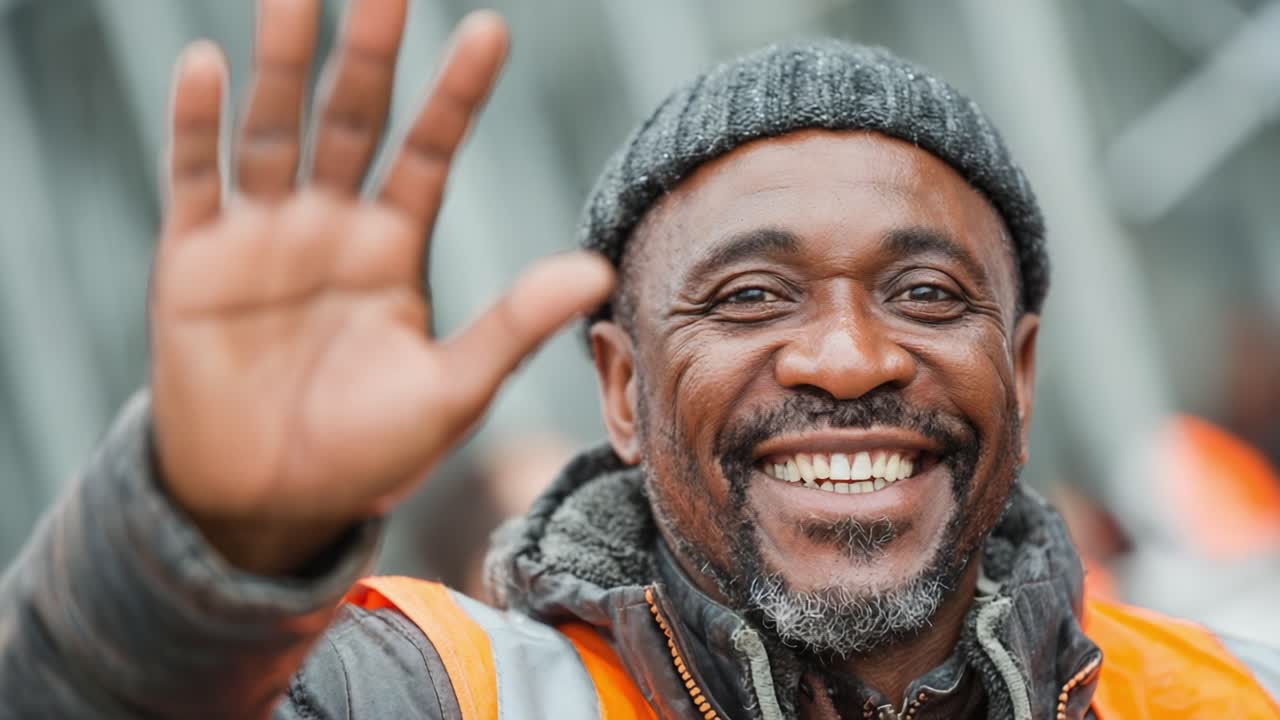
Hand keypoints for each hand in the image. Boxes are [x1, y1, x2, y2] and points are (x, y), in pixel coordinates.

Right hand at [150, 0, 612, 573]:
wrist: (272, 504)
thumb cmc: (367, 452)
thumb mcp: (451, 390)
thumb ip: (514, 326)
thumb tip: (599, 270)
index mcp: (393, 247)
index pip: (428, 150)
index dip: (456, 93)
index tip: (492, 30)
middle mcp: (330, 225)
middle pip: (353, 117)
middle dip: (371, 51)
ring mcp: (261, 236)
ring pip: (274, 128)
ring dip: (284, 61)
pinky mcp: (193, 262)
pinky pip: (194, 179)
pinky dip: (197, 125)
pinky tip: (208, 65)